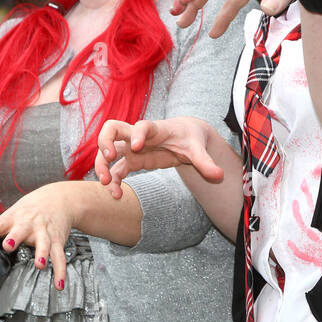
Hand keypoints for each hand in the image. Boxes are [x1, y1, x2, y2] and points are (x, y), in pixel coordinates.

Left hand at [0, 182, 76, 290]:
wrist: (58, 200)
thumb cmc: (26, 212)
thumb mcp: (5, 219)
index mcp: (12, 219)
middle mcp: (28, 225)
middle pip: (21, 230)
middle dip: (15, 238)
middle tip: (8, 245)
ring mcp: (44, 233)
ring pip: (44, 244)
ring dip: (42, 254)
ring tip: (40, 265)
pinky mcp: (57, 241)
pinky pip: (59, 258)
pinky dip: (60, 271)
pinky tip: (59, 285)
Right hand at [95, 117, 224, 194]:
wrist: (187, 135)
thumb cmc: (191, 137)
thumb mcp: (198, 148)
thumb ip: (205, 162)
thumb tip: (219, 176)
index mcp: (156, 129)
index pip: (142, 125)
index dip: (137, 134)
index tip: (137, 146)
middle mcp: (139, 135)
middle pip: (111, 129)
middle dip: (104, 142)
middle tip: (109, 158)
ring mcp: (133, 148)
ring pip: (108, 151)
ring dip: (103, 166)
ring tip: (107, 184)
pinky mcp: (134, 161)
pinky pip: (117, 170)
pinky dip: (114, 181)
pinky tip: (117, 195)